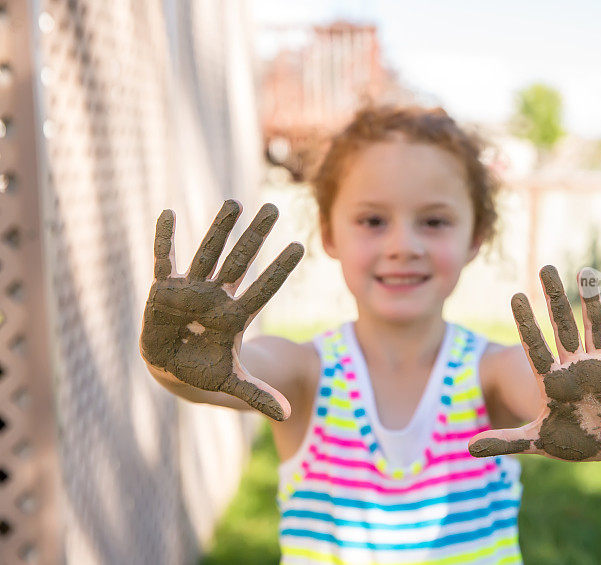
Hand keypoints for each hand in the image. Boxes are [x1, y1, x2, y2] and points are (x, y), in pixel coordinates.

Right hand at [139, 200, 302, 420]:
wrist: (173, 368)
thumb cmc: (204, 372)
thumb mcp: (230, 384)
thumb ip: (257, 395)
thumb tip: (287, 413)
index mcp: (234, 316)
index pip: (263, 289)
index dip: (280, 270)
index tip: (300, 247)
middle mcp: (215, 296)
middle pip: (240, 261)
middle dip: (255, 236)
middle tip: (274, 208)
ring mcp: (190, 290)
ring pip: (207, 253)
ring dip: (219, 229)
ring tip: (235, 201)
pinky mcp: (163, 290)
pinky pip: (164, 260)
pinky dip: (164, 239)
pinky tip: (167, 213)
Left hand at [468, 265, 600, 461]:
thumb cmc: (568, 442)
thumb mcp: (534, 442)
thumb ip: (504, 442)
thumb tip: (469, 448)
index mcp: (552, 379)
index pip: (535, 345)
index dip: (526, 322)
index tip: (516, 295)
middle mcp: (575, 366)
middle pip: (563, 326)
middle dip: (556, 298)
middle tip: (547, 268)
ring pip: (595, 328)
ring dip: (592, 303)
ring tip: (586, 273)